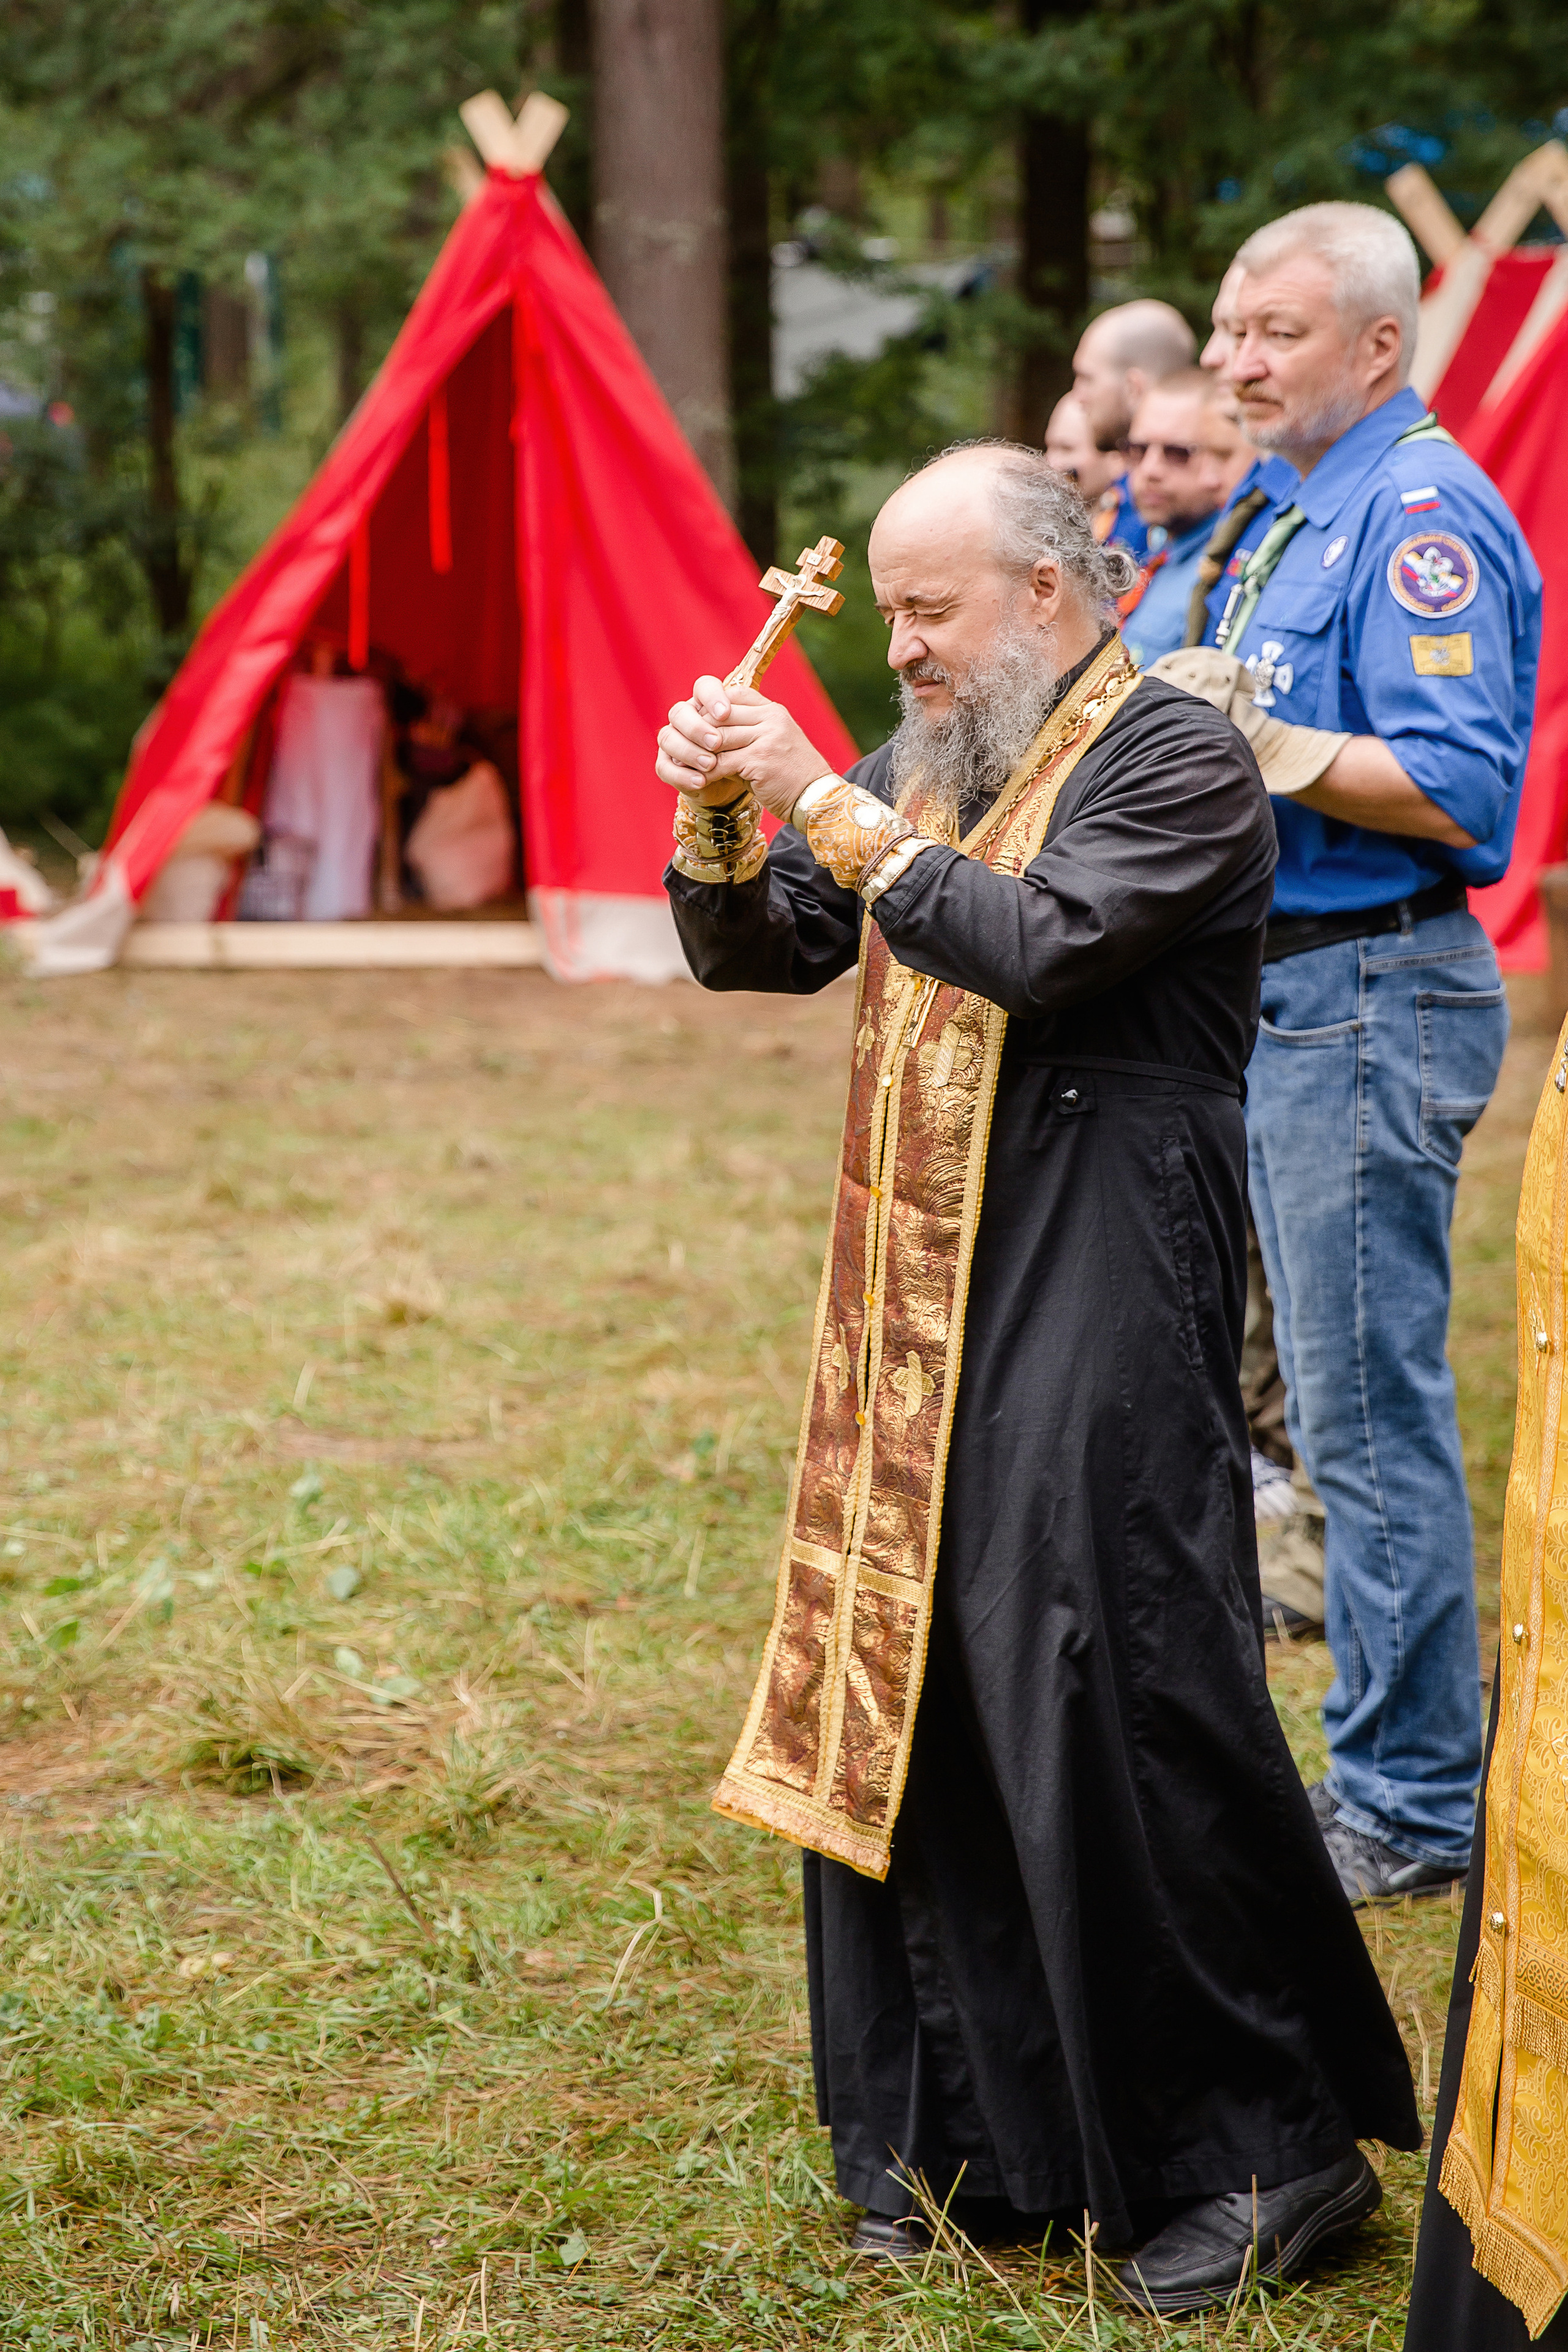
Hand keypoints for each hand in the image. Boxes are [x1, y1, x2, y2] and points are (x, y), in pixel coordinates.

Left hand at [655, 677, 835, 819]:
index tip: (699, 727)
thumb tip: (712, 732)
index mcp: (773, 711)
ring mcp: (767, 738)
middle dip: (700, 733)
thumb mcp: (774, 744)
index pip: (733, 695)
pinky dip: (708, 772)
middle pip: (721, 716)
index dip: (712, 710)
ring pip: (719, 738)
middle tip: (683, 747)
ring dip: (700, 754)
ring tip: (688, 765)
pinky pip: (723, 762)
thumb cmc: (792, 775)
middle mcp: (771, 719)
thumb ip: (748, 733)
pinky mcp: (760, 760)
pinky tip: (700, 780)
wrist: (816, 798)